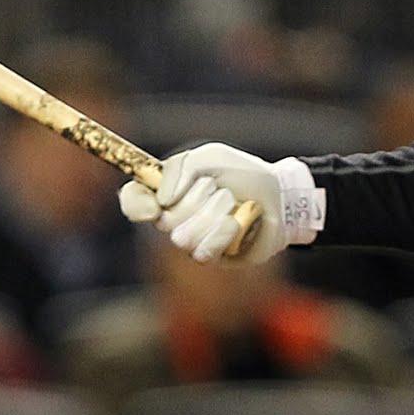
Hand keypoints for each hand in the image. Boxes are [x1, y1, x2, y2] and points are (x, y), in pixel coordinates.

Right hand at [116, 144, 300, 263]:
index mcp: (168, 193)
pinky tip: (237, 223)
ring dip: (214, 213)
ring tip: (233, 204)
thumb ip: (180, 168)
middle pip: (165, 220)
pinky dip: (223, 232)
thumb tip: (162, 199)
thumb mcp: (211, 157)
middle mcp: (175, 219)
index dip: (136, 204)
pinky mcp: (213, 257)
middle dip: (196, 199)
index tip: (153, 205)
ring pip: (183, 237)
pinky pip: (203, 252)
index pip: (134, 201)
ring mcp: (193, 240)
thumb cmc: (243, 174)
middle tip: (219, 189)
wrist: (278, 195)